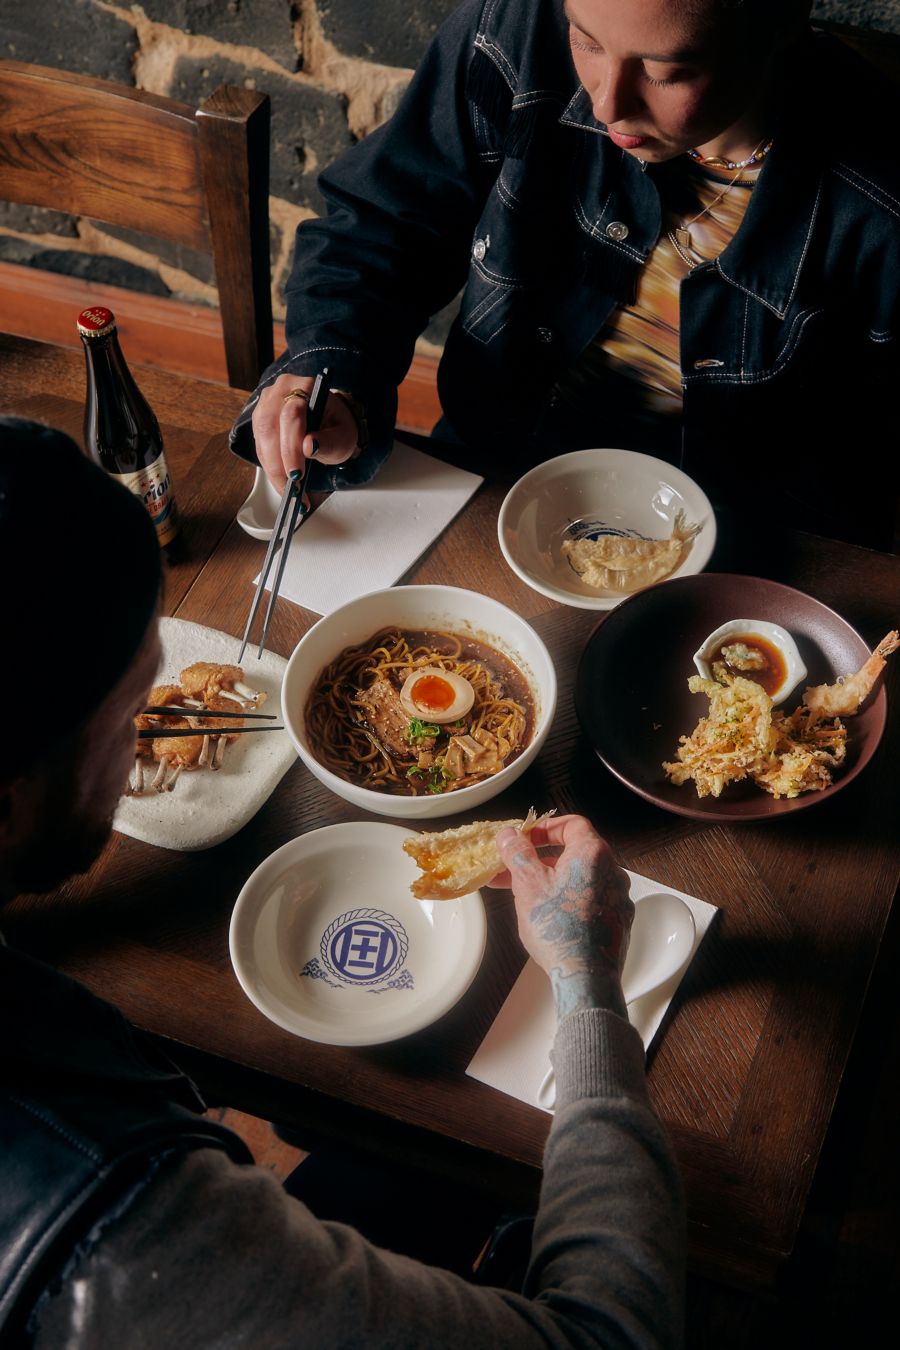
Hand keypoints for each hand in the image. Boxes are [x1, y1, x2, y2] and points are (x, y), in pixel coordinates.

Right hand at [251, 373, 360, 492]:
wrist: (329, 421)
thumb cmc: (336, 425)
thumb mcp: (343, 436)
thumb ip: (329, 441)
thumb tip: (309, 446)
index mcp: (306, 387)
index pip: (292, 415)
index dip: (291, 447)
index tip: (297, 474)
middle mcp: (281, 390)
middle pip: (270, 427)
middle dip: (279, 463)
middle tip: (291, 489)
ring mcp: (267, 403)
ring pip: (261, 438)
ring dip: (273, 469)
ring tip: (289, 491)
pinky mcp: (260, 420)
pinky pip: (259, 446)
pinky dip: (270, 467)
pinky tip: (282, 483)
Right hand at [495, 815, 633, 1017]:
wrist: (585, 977)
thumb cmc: (557, 927)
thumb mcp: (527, 884)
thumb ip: (518, 853)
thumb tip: (509, 834)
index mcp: (594, 854)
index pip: (573, 824)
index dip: (546, 828)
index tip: (526, 839)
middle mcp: (613, 872)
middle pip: (575, 853)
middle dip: (540, 859)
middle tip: (514, 869)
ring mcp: (618, 899)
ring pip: (581, 879)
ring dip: (552, 880)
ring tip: (522, 895)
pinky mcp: (617, 923)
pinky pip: (591, 900)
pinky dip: (569, 899)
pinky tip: (548, 915)